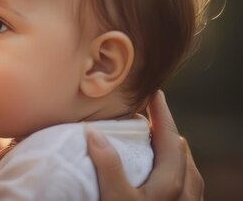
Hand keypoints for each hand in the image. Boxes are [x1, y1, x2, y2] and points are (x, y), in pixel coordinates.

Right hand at [87, 91, 203, 199]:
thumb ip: (108, 166)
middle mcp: (187, 190)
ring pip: (184, 168)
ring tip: (149, 144)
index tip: (155, 92)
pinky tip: (156, 176)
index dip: (162, 112)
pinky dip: (171, 170)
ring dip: (168, 152)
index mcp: (173, 180)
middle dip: (163, 130)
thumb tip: (94, 131)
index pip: (170, 136)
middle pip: (179, 150)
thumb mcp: (116, 198)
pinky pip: (184, 185)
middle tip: (144, 119)